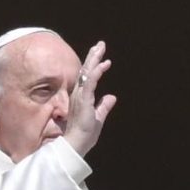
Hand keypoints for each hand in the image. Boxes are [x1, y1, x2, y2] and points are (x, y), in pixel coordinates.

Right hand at [62, 41, 116, 157]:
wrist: (77, 144)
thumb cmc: (84, 134)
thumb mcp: (98, 118)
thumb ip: (104, 107)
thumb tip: (112, 97)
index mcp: (81, 98)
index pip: (88, 78)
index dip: (95, 66)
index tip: (104, 59)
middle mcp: (79, 94)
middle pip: (86, 71)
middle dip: (93, 57)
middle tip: (100, 45)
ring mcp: (80, 96)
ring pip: (87, 73)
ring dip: (94, 59)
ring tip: (100, 48)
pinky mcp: (84, 100)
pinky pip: (90, 83)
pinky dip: (96, 72)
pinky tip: (103, 64)